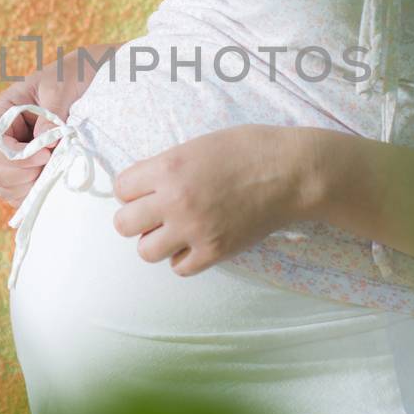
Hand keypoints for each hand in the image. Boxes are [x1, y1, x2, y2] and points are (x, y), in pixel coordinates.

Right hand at [0, 43, 121, 208]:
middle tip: (50, 164)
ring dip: (28, 187)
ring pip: (2, 188)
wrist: (86, 80)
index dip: (15, 157)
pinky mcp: (25, 172)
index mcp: (2, 112)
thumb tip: (44, 144)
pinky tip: (53, 180)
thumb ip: (51, 112)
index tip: (45, 155)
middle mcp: (1, 137)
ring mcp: (11, 157)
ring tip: (54, 171)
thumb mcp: (60, 86)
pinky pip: (17, 195)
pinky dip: (33, 195)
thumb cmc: (69, 77)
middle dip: (21, 175)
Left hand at [111, 125, 312, 275]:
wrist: (292, 172)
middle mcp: (175, 200)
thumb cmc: (249, 150)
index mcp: (168, 167)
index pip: (121, 188)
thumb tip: (145, 186)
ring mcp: (195, 229)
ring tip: (175, 230)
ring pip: (146, 251)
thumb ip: (167, 166)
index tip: (147, 190)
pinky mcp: (215, 250)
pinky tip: (196, 242)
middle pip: (124, 224)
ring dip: (157, 241)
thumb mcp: (199, 145)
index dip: (133, 189)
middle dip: (137, 218)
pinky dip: (184, 258)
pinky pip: (180, 268)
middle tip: (157, 213)